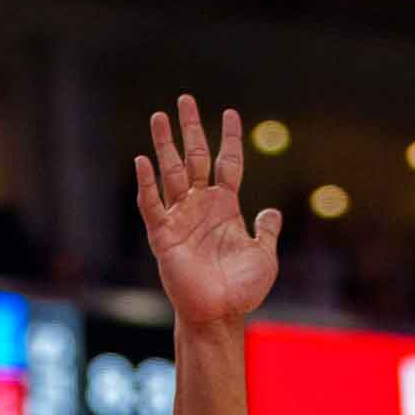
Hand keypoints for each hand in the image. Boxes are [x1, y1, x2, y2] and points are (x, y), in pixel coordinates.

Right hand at [137, 95, 281, 326]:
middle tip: (184, 100)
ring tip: (159, 116)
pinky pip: (152, 204)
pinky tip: (142, 160)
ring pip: (171, 172)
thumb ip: (267, 231)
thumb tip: (272, 211)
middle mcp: (201, 206)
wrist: (218, 314)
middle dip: (190, 128)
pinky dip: (147, 184)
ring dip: (165, 145)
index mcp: (226, 207)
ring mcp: (180, 218)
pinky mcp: (163, 235)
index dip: (229, 138)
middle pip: (195, 157)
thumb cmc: (241, 289)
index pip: (226, 162)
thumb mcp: (264, 255)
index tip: (230, 112)